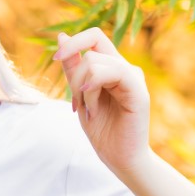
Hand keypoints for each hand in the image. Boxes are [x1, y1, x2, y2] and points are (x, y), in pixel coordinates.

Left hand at [53, 28, 151, 179]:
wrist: (121, 158)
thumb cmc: (102, 129)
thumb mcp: (79, 95)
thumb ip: (72, 68)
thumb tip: (61, 37)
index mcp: (112, 66)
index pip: (93, 36)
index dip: (73, 42)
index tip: (55, 59)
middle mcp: (124, 67)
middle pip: (93, 43)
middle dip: (73, 70)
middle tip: (74, 100)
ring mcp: (133, 77)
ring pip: (95, 60)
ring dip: (81, 87)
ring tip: (88, 110)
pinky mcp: (139, 91)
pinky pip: (111, 73)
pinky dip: (93, 88)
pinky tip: (92, 107)